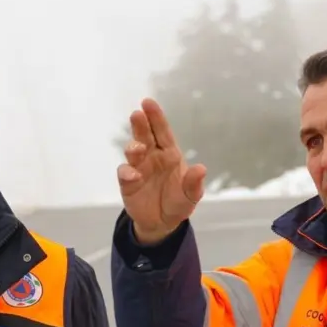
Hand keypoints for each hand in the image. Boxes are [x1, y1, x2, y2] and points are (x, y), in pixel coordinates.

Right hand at [117, 98, 206, 244]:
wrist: (162, 223)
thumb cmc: (178, 203)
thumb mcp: (191, 196)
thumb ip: (194, 183)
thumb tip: (201, 168)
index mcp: (169, 154)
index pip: (162, 132)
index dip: (156, 117)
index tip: (148, 103)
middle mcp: (152, 157)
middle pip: (145, 136)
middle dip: (140, 124)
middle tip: (137, 114)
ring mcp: (139, 168)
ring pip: (132, 151)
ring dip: (133, 147)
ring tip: (137, 148)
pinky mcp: (128, 183)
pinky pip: (125, 174)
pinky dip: (128, 173)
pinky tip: (134, 176)